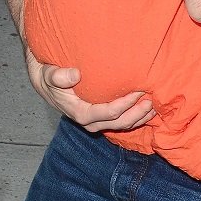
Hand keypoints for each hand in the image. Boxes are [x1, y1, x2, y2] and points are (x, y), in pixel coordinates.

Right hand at [25, 51, 155, 131]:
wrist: (46, 84)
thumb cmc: (50, 77)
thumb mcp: (49, 74)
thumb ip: (58, 76)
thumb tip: (74, 75)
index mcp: (81, 113)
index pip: (109, 112)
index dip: (126, 103)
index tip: (138, 90)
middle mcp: (91, 122)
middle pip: (120, 123)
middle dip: (138, 113)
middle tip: (152, 99)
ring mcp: (97, 122)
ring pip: (123, 125)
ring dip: (140, 117)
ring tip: (155, 105)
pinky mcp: (102, 118)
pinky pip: (121, 121)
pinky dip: (135, 116)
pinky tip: (146, 107)